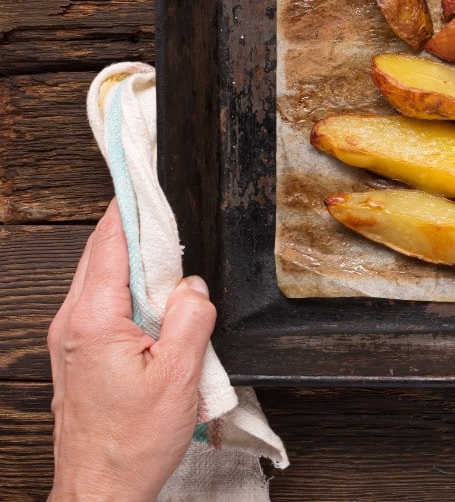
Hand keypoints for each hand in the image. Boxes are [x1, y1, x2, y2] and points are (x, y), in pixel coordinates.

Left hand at [47, 200, 216, 501]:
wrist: (101, 489)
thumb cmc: (132, 443)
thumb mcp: (179, 375)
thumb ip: (190, 317)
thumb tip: (192, 284)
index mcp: (94, 320)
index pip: (110, 242)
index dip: (130, 205)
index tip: (143, 175)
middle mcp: (72, 323)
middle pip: (101, 253)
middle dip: (134, 226)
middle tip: (167, 207)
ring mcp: (71, 339)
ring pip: (102, 278)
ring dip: (134, 261)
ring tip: (171, 257)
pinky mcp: (79, 354)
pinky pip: (103, 303)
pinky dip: (129, 290)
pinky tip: (157, 300)